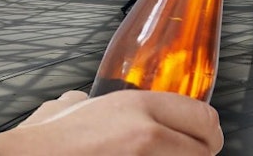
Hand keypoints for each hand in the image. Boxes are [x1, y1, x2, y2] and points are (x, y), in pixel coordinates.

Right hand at [0, 90, 222, 155]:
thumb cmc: (42, 142)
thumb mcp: (68, 106)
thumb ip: (84, 101)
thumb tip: (79, 100)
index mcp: (138, 106)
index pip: (203, 116)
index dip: (209, 131)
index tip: (207, 136)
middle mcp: (148, 135)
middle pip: (203, 149)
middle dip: (199, 153)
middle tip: (193, 153)